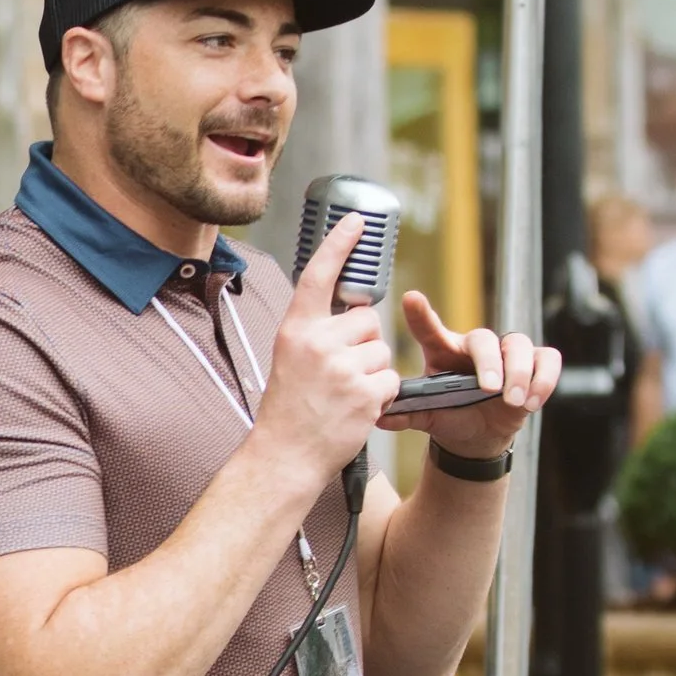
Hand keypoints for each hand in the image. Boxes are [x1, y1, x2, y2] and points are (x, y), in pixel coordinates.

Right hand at [257, 212, 399, 488]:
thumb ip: (318, 332)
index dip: (339, 244)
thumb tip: (357, 314)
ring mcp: (342, 368)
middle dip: (364, 343)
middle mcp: (317, 343)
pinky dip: (381, 395)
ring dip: (373, 371)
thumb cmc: (290, 409)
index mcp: (296, 330)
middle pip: (368, 320)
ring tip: (345, 394)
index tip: (358, 220)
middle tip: (341, 372)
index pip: (319, 275)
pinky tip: (356, 409)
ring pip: (382, 350)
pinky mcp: (365, 392)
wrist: (285, 456)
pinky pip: (390, 378)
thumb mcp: (291, 358)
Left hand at [396, 290, 560, 454]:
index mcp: (444, 352)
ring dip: (519, 373)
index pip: (429, 329)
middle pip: (485, 338)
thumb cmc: (450, 415)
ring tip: (513, 401)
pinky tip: (532, 402)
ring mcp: (507, 354)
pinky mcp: (534, 366)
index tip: (411, 299)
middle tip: (490, 389)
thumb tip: (380, 416)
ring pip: (520, 344)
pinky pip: (547, 360)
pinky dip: (544, 379)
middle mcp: (476, 348)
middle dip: (490, 362)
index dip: (420, 314)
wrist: (477, 435)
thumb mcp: (427, 416)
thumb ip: (407, 413)